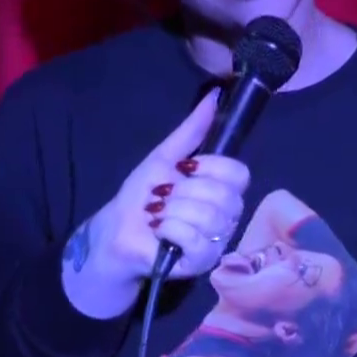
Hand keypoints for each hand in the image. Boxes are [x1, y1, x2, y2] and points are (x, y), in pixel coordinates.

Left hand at [77, 89, 250, 282]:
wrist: (116, 232)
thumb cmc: (141, 197)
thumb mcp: (165, 157)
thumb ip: (192, 130)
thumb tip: (215, 94)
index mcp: (224, 190)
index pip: (240, 173)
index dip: (212, 167)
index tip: (185, 168)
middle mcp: (228, 215)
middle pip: (225, 195)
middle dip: (183, 191)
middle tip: (163, 197)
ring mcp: (218, 241)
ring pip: (209, 216)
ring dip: (173, 210)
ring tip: (157, 214)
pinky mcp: (202, 262)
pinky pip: (196, 239)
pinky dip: (169, 228)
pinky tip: (158, 230)